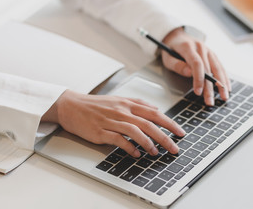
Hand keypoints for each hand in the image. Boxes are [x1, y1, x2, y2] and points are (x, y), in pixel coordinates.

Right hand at [42, 90, 184, 156]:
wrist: (72, 106)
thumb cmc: (96, 105)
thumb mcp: (119, 99)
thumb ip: (138, 104)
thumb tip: (156, 109)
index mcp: (128, 103)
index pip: (154, 113)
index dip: (170, 122)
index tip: (180, 132)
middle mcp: (122, 111)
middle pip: (148, 123)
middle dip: (164, 136)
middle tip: (174, 147)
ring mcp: (111, 121)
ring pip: (135, 131)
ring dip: (148, 143)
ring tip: (156, 153)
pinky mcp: (101, 131)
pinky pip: (118, 140)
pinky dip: (129, 147)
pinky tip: (136, 154)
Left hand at [161, 27, 230, 105]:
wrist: (178, 36)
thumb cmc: (171, 49)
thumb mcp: (167, 57)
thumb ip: (176, 65)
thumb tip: (189, 73)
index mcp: (188, 47)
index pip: (196, 64)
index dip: (198, 79)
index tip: (198, 92)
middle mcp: (201, 47)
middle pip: (208, 69)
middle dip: (210, 87)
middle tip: (210, 101)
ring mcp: (208, 50)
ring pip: (217, 68)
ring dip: (221, 83)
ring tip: (224, 96)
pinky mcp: (212, 54)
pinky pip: (220, 66)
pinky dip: (224, 77)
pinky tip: (227, 87)